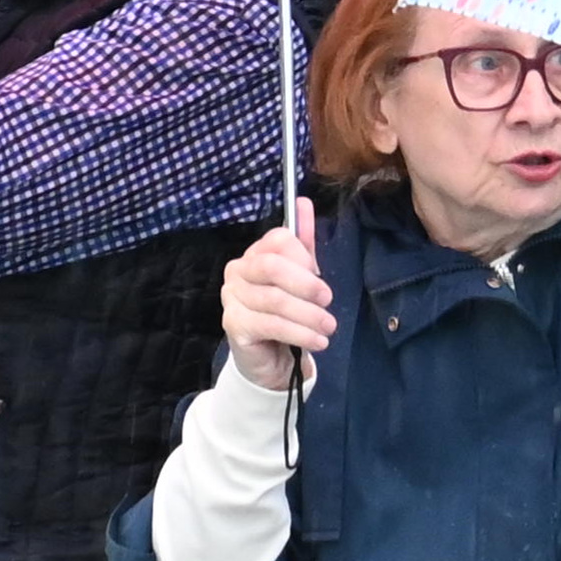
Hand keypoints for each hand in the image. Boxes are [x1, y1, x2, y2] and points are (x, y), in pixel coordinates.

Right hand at [221, 203, 332, 390]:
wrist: (269, 359)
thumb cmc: (286, 314)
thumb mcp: (300, 277)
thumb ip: (302, 243)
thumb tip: (303, 202)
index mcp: (254, 255)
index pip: (277, 241)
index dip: (303, 258)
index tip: (320, 278)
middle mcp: (237, 272)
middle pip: (272, 266)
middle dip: (306, 284)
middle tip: (327, 302)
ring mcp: (231, 299)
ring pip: (275, 300)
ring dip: (309, 316)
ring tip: (329, 328)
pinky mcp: (234, 325)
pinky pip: (271, 324)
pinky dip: (300, 333)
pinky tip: (318, 341)